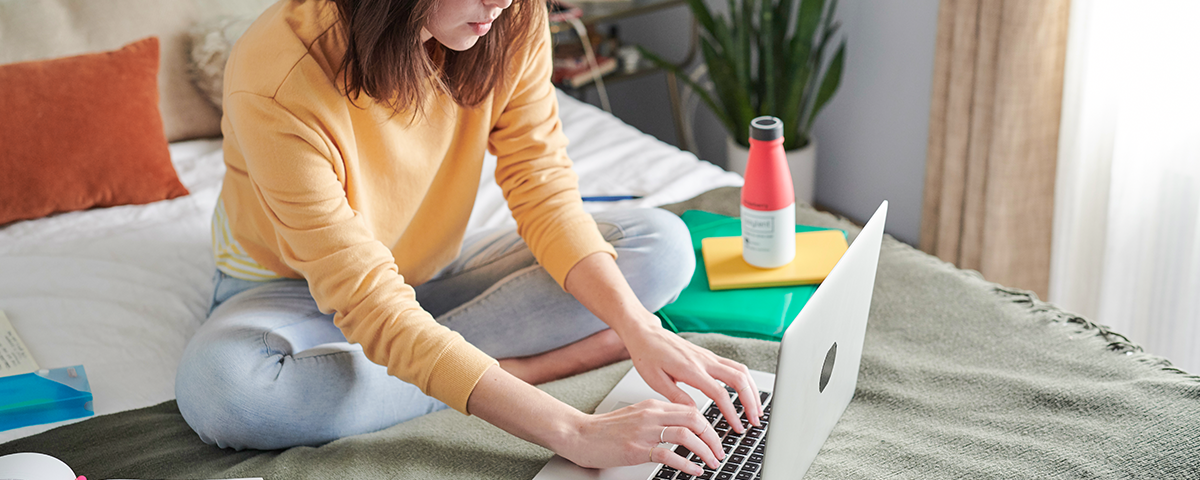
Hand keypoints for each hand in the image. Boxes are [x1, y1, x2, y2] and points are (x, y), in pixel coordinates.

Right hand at [559, 399, 724, 475]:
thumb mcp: (636, 416)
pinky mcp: (637, 449)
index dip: (708, 425)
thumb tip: (681, 429)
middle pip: (694, 419)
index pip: (691, 410)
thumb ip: (657, 419)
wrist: (579, 434)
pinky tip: (694, 470)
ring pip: (686, 435)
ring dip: (704, 450)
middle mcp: (651, 415)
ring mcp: (644, 431)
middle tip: (719, 452)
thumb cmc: (605, 430)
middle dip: (712, 437)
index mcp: (653, 406)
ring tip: (712, 462)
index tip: (715, 439)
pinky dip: (687, 463)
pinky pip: (669, 454)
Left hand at [618, 317, 763, 433]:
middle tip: (756, 420)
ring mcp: (708, 356)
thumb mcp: (655, 381)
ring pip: (741, 371)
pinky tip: (746, 392)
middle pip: (739, 379)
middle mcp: (704, 361)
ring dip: (752, 390)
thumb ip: (676, 397)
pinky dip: (745, 381)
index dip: (732, 413)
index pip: (720, 393)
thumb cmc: (647, 355)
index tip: (737, 427)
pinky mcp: (709, 355)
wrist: (646, 334)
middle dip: (751, 401)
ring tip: (756, 409)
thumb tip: (695, 413)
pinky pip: (734, 366)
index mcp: (690, 369)